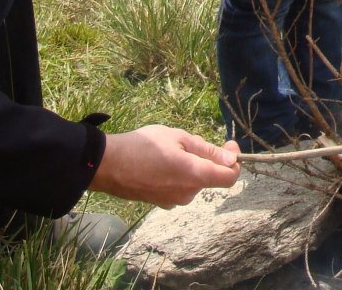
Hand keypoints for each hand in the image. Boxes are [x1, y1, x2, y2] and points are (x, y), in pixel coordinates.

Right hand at [89, 126, 239, 207]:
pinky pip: (179, 188)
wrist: (107, 164)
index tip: (228, 145)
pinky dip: (178, 176)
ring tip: (170, 151)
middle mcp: (187, 193)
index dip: (234, 162)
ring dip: (191, 167)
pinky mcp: (160, 203)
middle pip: (210, 177)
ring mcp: (173, 201)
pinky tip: (160, 164)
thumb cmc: (144, 145)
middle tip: (188, 141)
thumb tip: (231, 159)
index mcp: (195, 175)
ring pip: (194, 182)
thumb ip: (207, 150)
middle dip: (207, 159)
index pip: (230, 178)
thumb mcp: (178, 137)